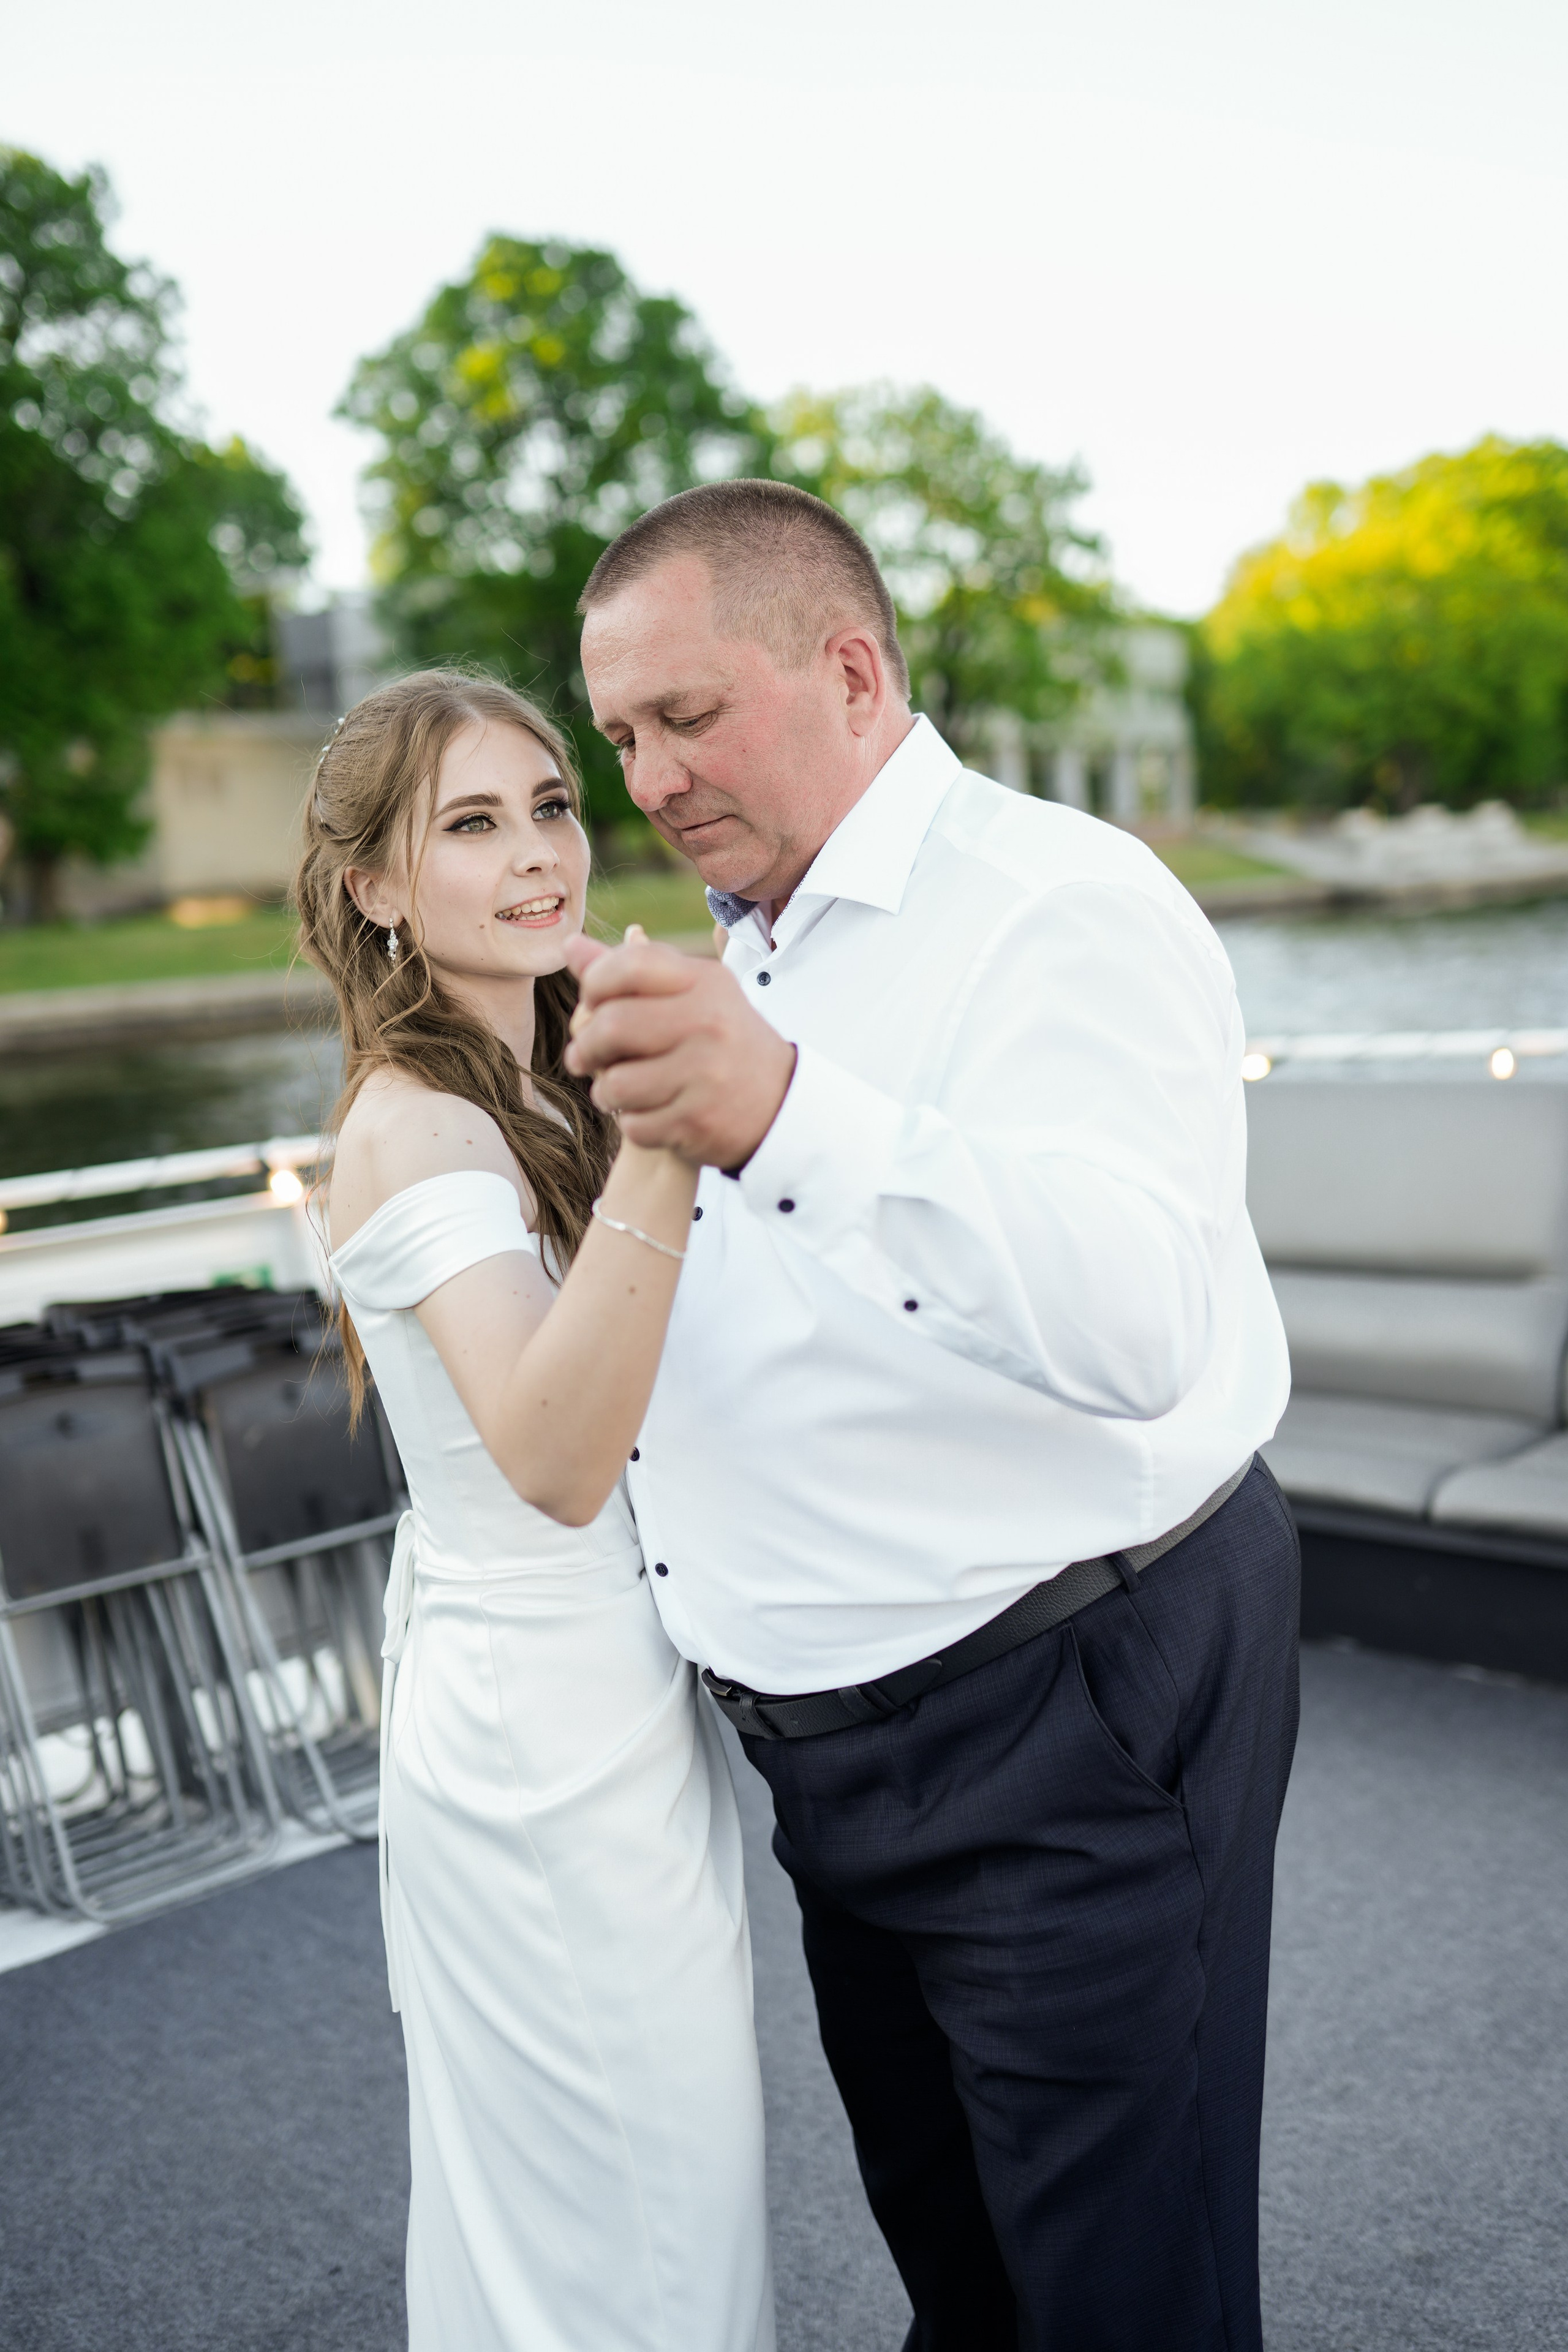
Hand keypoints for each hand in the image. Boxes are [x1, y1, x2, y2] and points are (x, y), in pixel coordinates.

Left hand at [564, 929, 796, 1166]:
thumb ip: (632, 971)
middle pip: (611, 1026)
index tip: (592, 1004)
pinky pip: (634, 1125)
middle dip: (585, 1047)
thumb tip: (571, 946)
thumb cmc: (721, 1040)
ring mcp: (705, 1075)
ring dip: (605, 1091)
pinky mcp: (699, 1121)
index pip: (628, 966)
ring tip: (615, 1089)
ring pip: (615, 1083)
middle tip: (582, 1057)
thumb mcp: (691, 993)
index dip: (594, 984)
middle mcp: (708, 1024)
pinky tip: (649, 1114)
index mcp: (704, 982)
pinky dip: (632, 1123)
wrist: (781, 1101)